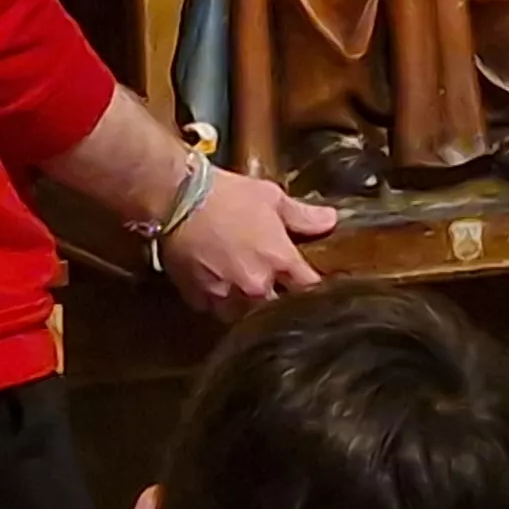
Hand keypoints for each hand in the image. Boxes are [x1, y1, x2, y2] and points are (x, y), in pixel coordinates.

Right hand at [159, 169, 337, 315]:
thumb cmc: (227, 194)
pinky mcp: (198, 298)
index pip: (308, 287)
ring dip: (248, 306)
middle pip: (278, 307)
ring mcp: (226, 296)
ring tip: (246, 292)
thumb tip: (331, 220)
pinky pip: (214, 309)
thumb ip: (302, 215)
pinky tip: (217, 288)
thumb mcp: (270, 197)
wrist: (177, 197)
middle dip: (279, 299)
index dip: (312, 286)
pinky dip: (218, 302)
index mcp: (279, 261)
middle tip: (276, 288)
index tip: (311, 284)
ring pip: (245, 314)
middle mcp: (256, 285)